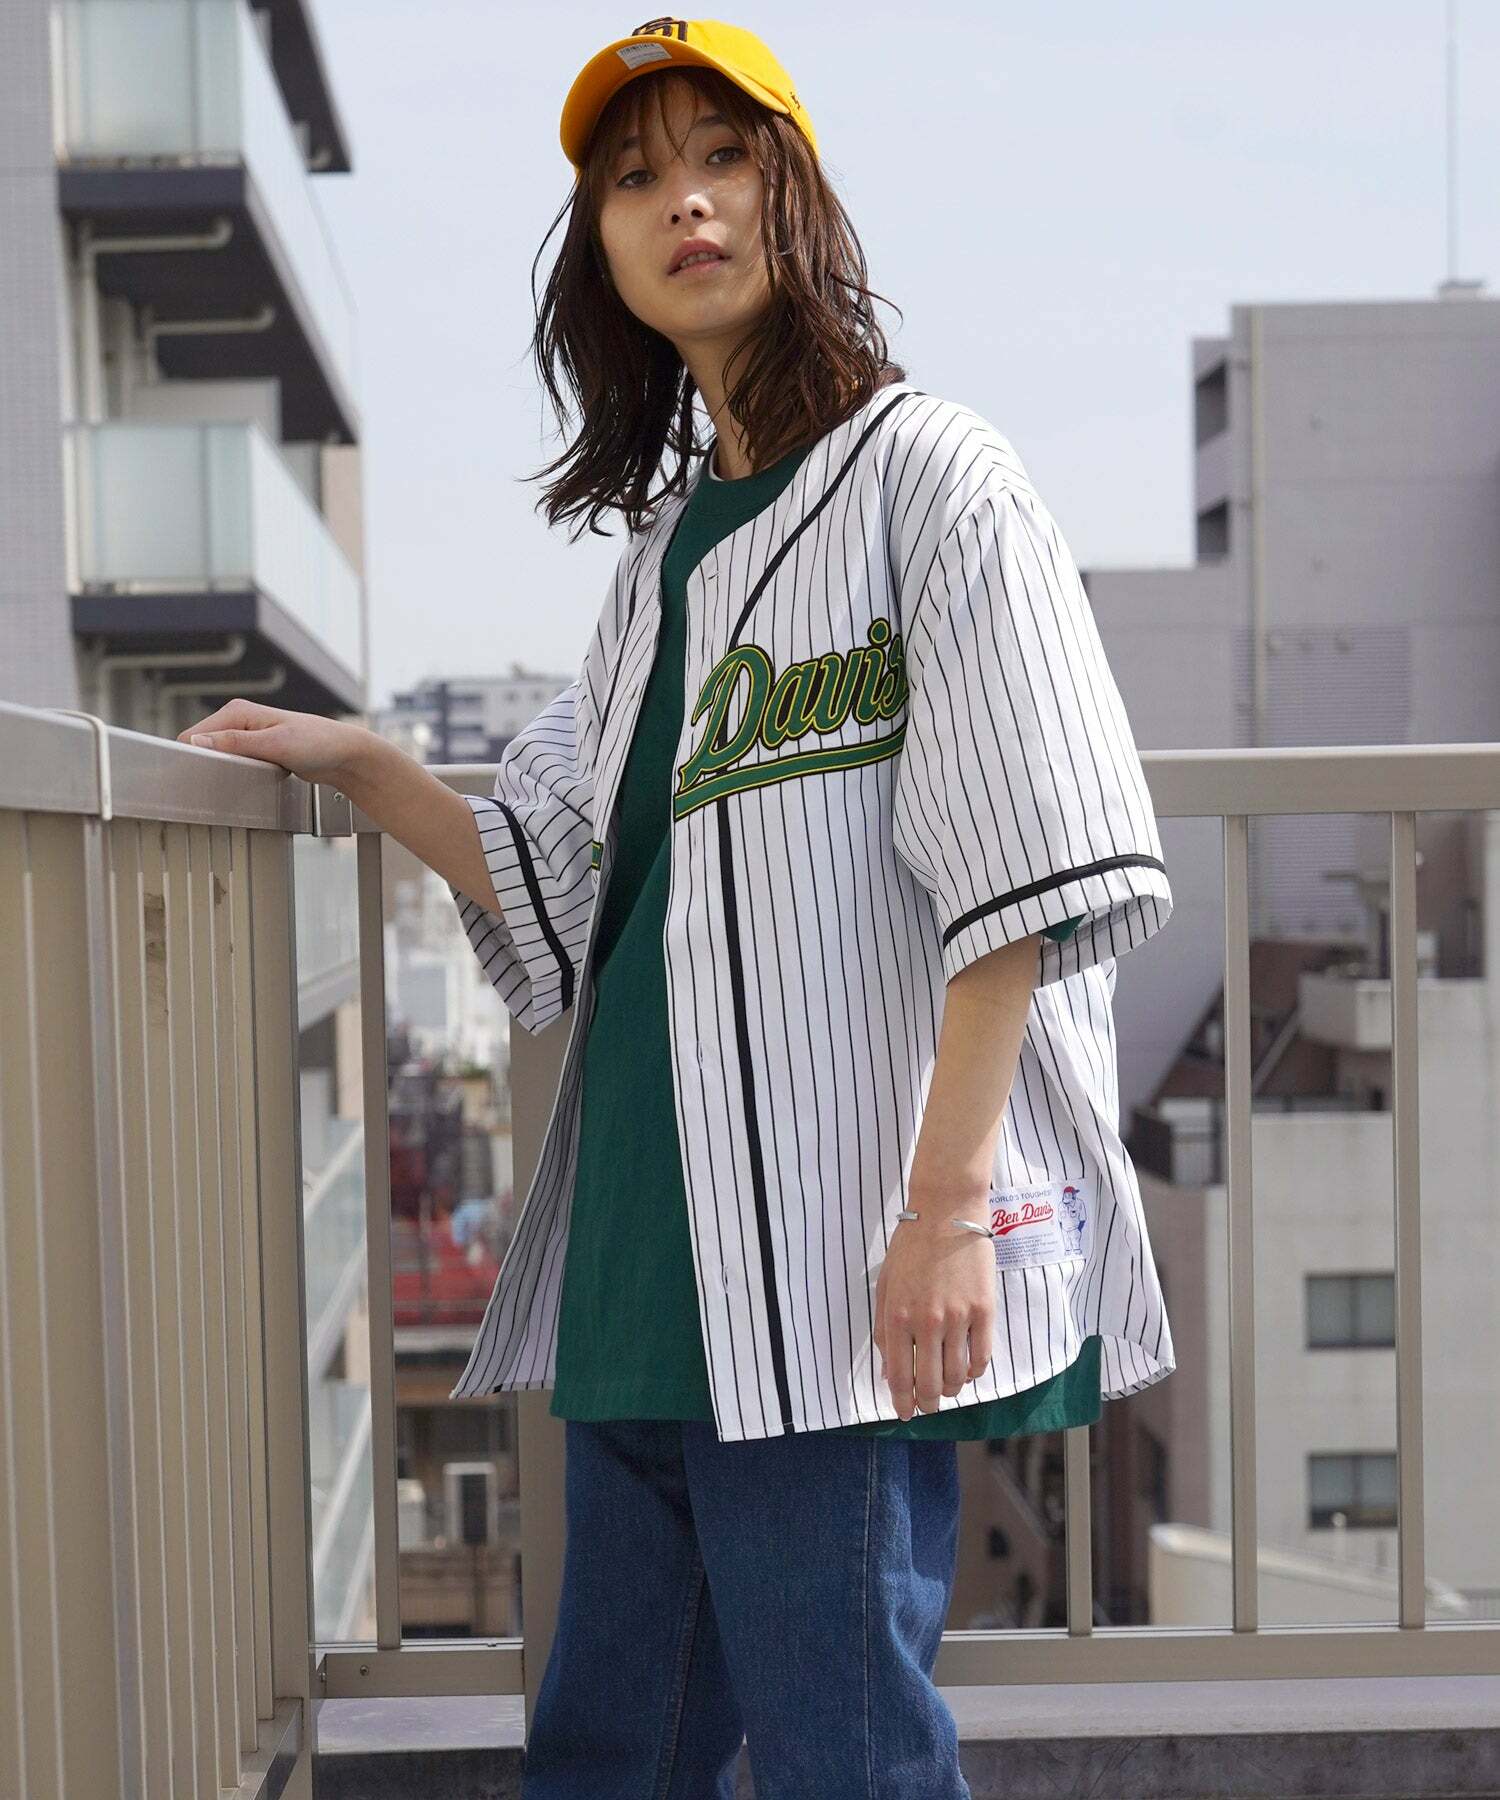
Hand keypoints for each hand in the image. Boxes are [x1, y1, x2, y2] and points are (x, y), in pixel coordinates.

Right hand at [176, 699, 369, 785]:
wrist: (344, 756)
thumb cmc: (318, 744)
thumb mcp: (275, 744)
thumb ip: (236, 743)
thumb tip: (199, 741)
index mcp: (238, 712)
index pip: (195, 735)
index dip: (193, 755)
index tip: (198, 775)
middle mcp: (239, 720)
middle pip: (203, 746)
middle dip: (208, 764)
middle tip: (224, 780)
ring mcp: (247, 736)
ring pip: (217, 756)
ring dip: (222, 770)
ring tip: (238, 780)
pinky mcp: (256, 750)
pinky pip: (233, 763)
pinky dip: (236, 773)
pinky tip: (247, 780)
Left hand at [874, 1195, 995, 1419]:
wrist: (947, 1211)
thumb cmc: (911, 1247)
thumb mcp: (886, 1286)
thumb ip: (885, 1330)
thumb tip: (889, 1372)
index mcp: (897, 1316)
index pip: (899, 1376)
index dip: (902, 1402)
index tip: (906, 1414)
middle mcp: (927, 1322)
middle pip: (929, 1384)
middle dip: (928, 1403)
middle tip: (929, 1407)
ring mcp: (958, 1317)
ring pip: (957, 1376)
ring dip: (950, 1389)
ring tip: (947, 1386)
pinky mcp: (984, 1310)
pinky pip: (981, 1357)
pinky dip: (973, 1372)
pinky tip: (967, 1369)